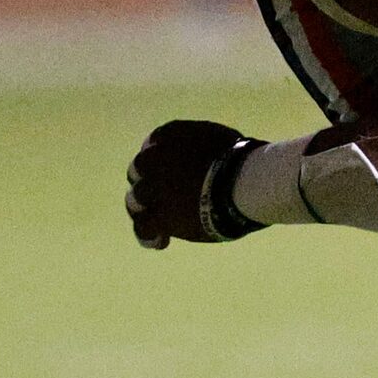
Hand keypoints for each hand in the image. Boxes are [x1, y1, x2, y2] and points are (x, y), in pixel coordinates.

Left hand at [126, 119, 262, 247]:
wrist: (242, 182)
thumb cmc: (241, 158)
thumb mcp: (219, 138)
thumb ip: (202, 146)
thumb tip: (210, 157)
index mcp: (168, 136)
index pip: (152, 144)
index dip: (159, 159)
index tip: (170, 169)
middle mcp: (152, 159)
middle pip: (138, 170)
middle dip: (149, 182)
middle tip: (167, 195)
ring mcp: (153, 188)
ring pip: (134, 199)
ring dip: (147, 208)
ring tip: (164, 220)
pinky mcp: (159, 215)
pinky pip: (143, 227)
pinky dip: (148, 235)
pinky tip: (162, 241)